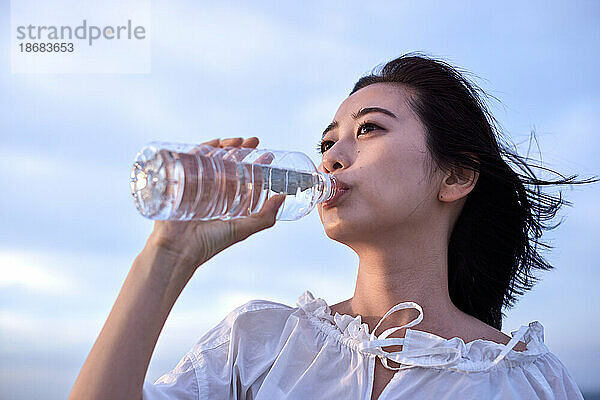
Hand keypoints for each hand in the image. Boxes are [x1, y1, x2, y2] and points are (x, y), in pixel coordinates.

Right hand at [145, 137, 285, 269]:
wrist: (179, 249)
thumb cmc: (208, 243)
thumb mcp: (242, 229)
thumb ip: (263, 218)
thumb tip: (282, 197)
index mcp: (226, 201)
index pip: (242, 177)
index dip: (255, 164)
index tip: (267, 155)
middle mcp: (211, 191)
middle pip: (227, 164)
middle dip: (241, 150)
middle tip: (253, 142)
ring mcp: (195, 184)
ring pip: (211, 159)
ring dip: (225, 146)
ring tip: (237, 141)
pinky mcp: (179, 181)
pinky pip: (190, 159)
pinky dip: (202, 148)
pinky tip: (214, 143)